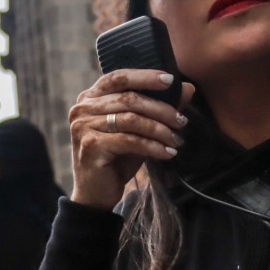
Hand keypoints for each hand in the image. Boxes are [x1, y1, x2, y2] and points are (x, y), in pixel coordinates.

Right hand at [68, 69, 194, 209]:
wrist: (96, 193)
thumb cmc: (117, 158)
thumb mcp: (139, 130)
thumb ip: (159, 107)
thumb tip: (187, 88)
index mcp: (91, 97)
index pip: (119, 77)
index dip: (145, 76)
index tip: (170, 80)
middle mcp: (83, 108)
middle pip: (129, 99)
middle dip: (161, 109)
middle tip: (182, 121)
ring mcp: (83, 126)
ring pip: (131, 119)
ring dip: (160, 129)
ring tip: (177, 140)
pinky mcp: (91, 146)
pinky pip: (129, 140)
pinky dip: (153, 146)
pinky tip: (168, 153)